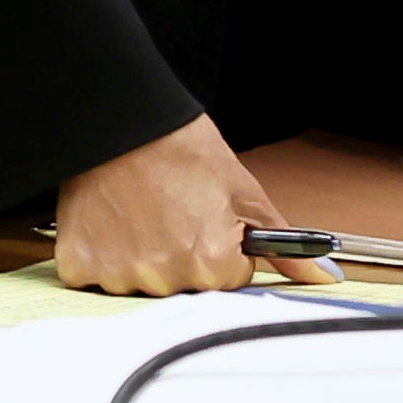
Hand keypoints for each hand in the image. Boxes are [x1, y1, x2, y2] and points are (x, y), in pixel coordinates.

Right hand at [51, 114, 339, 293]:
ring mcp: (120, 273)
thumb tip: (323, 276)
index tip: (200, 218)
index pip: (227, 280)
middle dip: (179, 255)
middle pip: (182, 286)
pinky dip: (96, 255)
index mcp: (213, 264)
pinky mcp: (79, 263)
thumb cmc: (180, 147)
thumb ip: (282, 245)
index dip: (218, 247)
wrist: (118, 116)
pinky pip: (92, 278)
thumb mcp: (243, 191)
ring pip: (138, 283)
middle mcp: (167, 277)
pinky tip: (106, 222)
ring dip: (136, 257)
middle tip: (166, 211)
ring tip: (135, 212)